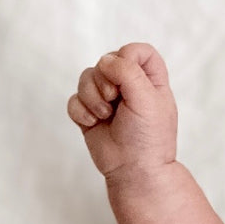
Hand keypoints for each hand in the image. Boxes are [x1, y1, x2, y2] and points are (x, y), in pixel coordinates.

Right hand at [67, 43, 176, 177]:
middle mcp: (128, 88)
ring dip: (91, 96)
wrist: (135, 173)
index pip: (138, 51)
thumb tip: (104, 62)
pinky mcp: (91, 115)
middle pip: (105, 60)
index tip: (129, 74)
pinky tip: (94, 124)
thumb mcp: (147, 99)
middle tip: (115, 100)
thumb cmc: (148, 139)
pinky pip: (74, 100)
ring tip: (105, 116)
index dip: (128, 55)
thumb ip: (127, 71)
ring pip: (85, 78)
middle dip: (104, 79)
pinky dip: (81, 112)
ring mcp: (108, 101)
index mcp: (150, 82)